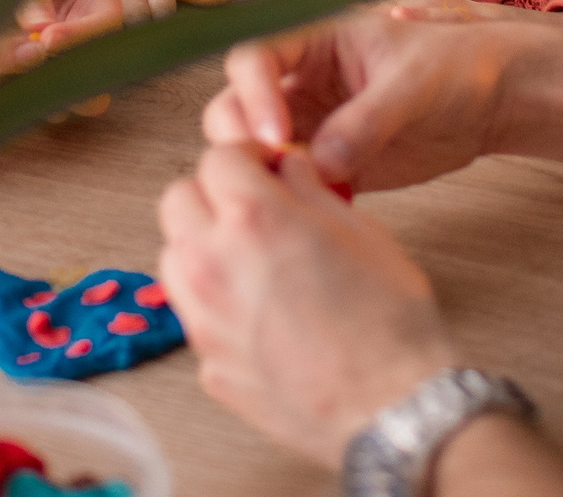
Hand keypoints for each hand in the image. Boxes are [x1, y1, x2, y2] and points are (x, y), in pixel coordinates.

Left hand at [158, 143, 456, 466]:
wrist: (389, 408)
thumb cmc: (388, 322)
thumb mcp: (360, 230)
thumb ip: (310, 189)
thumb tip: (286, 168)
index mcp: (254, 219)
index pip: (218, 157)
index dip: (248, 155)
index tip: (267, 167)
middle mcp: (213, 264)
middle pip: (178, 199)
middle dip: (213, 193)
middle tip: (254, 205)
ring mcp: (203, 319)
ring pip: (173, 255)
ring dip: (202, 243)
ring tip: (251, 256)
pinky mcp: (207, 362)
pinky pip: (192, 311)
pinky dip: (213, 298)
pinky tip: (258, 309)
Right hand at [202, 7, 520, 191]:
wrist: (494, 102)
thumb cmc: (456, 68)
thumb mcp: (414, 85)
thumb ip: (367, 121)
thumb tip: (322, 163)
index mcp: (315, 41)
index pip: (255, 57)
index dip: (254, 94)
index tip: (278, 136)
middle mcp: (301, 82)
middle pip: (236, 107)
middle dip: (242, 140)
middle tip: (274, 172)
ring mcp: (312, 125)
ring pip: (257, 151)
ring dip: (264, 174)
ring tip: (298, 198)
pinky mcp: (328, 165)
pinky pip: (294, 184)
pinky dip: (295, 200)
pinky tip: (319, 215)